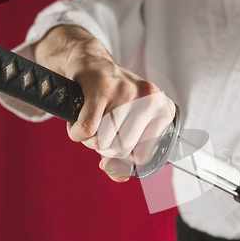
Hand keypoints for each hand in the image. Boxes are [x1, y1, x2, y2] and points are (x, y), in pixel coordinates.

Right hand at [34, 26, 174, 181]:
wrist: (92, 62)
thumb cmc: (113, 99)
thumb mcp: (128, 125)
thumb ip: (126, 157)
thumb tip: (121, 177)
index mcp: (163, 111)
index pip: (144, 156)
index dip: (125, 158)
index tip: (115, 146)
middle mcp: (150, 100)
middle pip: (122, 149)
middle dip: (103, 148)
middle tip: (99, 133)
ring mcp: (127, 93)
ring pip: (103, 141)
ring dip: (89, 140)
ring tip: (90, 124)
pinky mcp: (102, 88)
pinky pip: (87, 130)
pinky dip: (76, 133)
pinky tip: (77, 122)